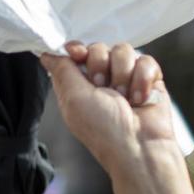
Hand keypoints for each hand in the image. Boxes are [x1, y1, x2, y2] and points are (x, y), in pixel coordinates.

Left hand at [41, 43, 175, 173]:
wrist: (139, 145)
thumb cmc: (103, 128)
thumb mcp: (73, 98)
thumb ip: (61, 70)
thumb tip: (46, 54)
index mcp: (78, 85)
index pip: (75, 52)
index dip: (77, 49)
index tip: (78, 54)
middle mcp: (100, 79)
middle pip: (99, 48)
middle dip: (101, 67)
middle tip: (103, 89)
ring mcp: (125, 77)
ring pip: (124, 51)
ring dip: (123, 76)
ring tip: (124, 99)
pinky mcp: (147, 78)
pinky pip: (145, 60)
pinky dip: (142, 79)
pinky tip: (139, 98)